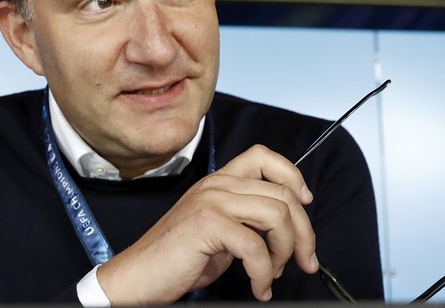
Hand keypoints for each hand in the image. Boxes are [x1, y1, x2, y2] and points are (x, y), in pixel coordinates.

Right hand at [96, 144, 318, 304]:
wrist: (140, 275)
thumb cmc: (177, 258)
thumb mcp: (219, 232)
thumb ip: (248, 220)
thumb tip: (287, 230)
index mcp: (219, 181)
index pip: (263, 157)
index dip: (292, 176)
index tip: (305, 204)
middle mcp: (216, 185)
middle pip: (283, 194)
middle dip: (303, 233)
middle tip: (304, 260)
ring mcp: (212, 201)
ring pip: (277, 216)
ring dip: (284, 252)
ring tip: (271, 274)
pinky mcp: (207, 224)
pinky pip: (256, 247)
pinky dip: (264, 273)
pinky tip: (258, 287)